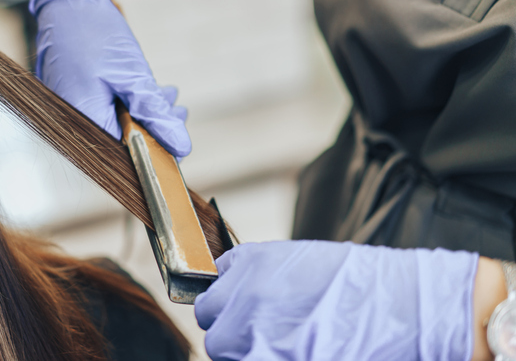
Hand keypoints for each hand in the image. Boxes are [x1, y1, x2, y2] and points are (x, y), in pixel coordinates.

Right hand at [29, 0, 191, 156]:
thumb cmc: (93, 32)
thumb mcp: (131, 75)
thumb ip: (154, 114)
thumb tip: (180, 146)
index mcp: (84, 120)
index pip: (123, 154)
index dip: (154, 152)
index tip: (177, 145)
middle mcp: (74, 118)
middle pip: (121, 139)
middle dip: (154, 127)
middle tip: (178, 114)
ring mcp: (73, 104)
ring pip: (117, 120)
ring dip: (146, 111)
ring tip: (170, 98)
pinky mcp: (77, 91)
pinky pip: (107, 105)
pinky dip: (130, 99)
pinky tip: (152, 89)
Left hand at [195, 240, 478, 360]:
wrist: (400, 305)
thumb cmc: (357, 282)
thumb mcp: (299, 260)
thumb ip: (256, 274)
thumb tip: (231, 288)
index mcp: (250, 265)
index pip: (210, 296)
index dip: (227, 312)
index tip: (240, 319)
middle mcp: (245, 297)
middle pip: (214, 331)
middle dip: (233, 338)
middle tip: (262, 340)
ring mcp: (256, 334)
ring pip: (226, 353)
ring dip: (246, 353)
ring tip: (283, 346)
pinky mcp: (269, 359)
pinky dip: (260, 357)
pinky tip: (292, 352)